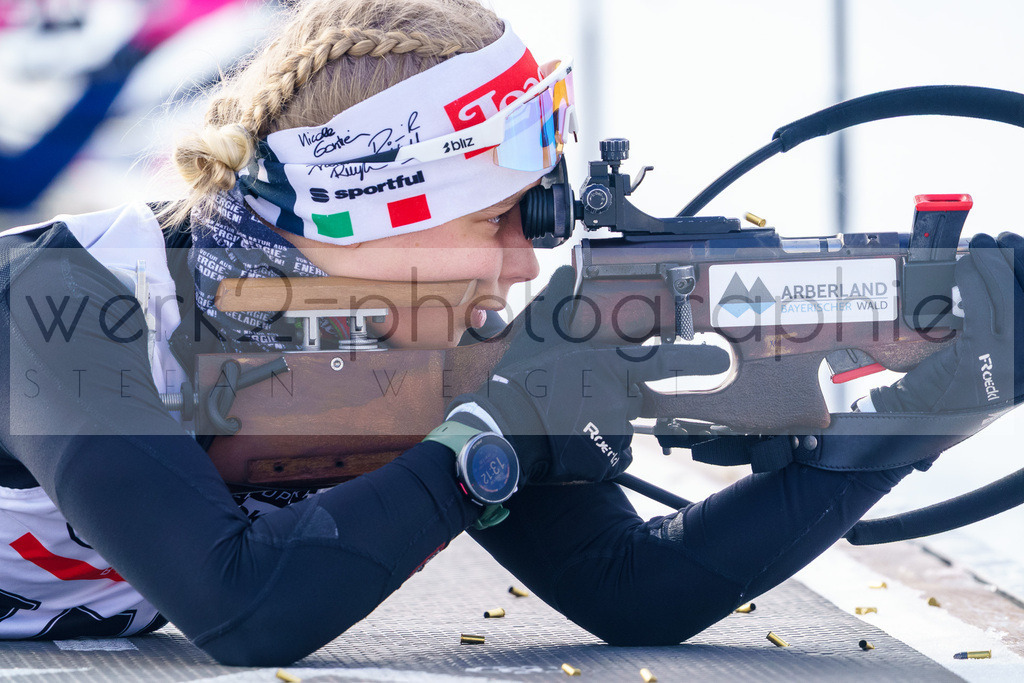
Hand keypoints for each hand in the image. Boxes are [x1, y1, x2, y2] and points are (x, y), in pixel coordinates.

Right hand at [449, 266, 730, 482]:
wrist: (502, 428)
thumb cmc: (521, 377)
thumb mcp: (536, 330)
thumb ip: (556, 301)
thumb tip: (563, 274)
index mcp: (611, 365)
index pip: (664, 359)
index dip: (696, 358)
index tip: (720, 358)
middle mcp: (621, 398)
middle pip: (644, 396)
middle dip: (640, 392)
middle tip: (637, 386)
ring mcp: (615, 431)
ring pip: (623, 425)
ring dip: (605, 421)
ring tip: (567, 417)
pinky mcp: (605, 460)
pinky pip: (610, 453)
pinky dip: (596, 448)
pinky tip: (569, 439)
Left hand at [871, 233, 1023, 411]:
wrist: (918, 421)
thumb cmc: (953, 388)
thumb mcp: (990, 357)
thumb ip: (1002, 325)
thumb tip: (999, 274)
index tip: (1020, 246)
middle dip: (1020, 257)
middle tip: (997, 241)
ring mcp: (1013, 360)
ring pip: (1010, 294)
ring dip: (992, 263)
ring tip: (976, 250)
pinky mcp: (982, 356)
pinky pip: (980, 305)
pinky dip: (971, 280)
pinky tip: (962, 269)